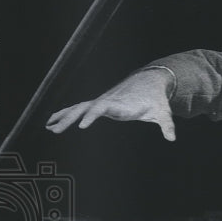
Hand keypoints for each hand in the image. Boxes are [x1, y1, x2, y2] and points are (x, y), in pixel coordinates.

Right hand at [45, 68, 176, 140]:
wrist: (151, 81)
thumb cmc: (156, 99)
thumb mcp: (163, 112)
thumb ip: (167, 125)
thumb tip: (172, 138)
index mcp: (120, 104)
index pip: (102, 108)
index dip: (92, 116)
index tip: (82, 125)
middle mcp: (107, 101)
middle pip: (84, 108)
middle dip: (69, 118)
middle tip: (55, 130)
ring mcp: (101, 101)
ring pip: (78, 108)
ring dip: (63, 116)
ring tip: (49, 127)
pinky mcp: (100, 103)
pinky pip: (80, 108)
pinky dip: (66, 113)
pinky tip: (54, 120)